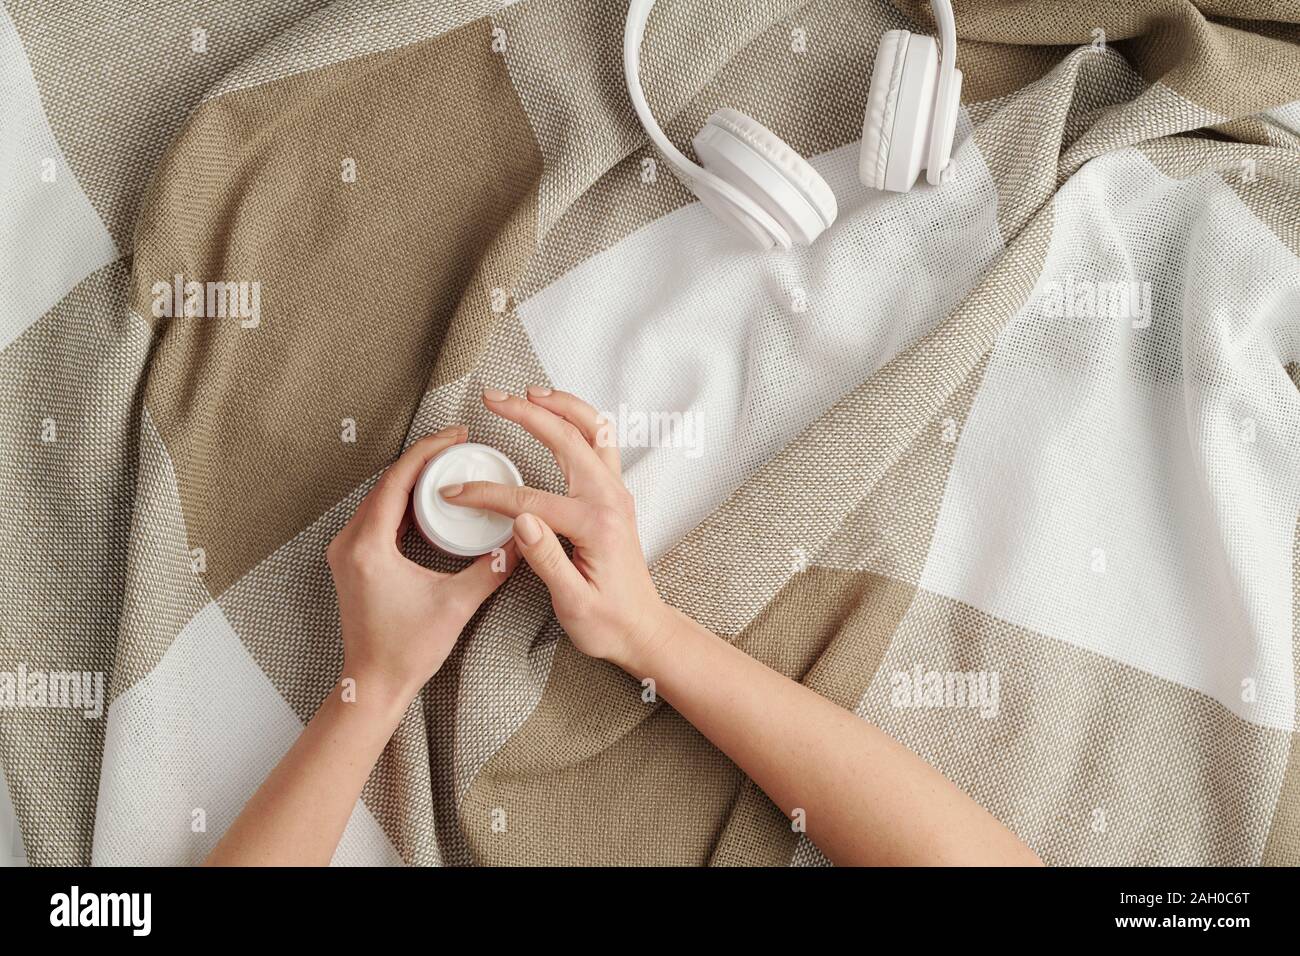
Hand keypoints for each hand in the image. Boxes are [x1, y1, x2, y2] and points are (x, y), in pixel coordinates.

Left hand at [327, 426, 518, 706]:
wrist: (374, 684)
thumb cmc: (405, 651)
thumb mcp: (456, 605)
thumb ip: (491, 569)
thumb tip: (522, 542)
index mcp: (368, 546)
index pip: (398, 480)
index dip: (429, 450)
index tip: (456, 435)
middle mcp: (349, 543)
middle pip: (387, 482)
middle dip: (424, 459)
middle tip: (458, 445)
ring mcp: (347, 552)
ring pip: (381, 498)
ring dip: (413, 479)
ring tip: (448, 466)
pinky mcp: (352, 562)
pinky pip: (377, 517)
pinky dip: (403, 502)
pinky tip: (429, 501)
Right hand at [438, 387, 667, 670]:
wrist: (641, 630)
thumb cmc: (607, 623)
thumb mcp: (573, 603)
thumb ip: (547, 560)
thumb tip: (521, 521)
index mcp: (595, 524)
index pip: (529, 499)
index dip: (487, 494)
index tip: (455, 493)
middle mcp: (610, 498)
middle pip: (566, 439)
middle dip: (526, 413)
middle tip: (492, 397)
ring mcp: (616, 492)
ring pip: (593, 429)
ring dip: (561, 405)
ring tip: (528, 391)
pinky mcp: (615, 494)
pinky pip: (600, 442)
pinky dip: (578, 419)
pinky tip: (558, 413)